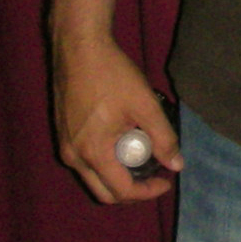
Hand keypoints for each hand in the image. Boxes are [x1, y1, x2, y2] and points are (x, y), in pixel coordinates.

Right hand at [51, 34, 179, 204]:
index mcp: (93, 153)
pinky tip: (124, 141)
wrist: (79, 49)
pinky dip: (106, 161)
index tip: (167, 180)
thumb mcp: (145, 105)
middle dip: (132, 190)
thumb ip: (163, 137)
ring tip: (142, 156)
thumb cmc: (112, 75)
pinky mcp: (63, 135)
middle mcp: (73, 157)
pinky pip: (86, 161)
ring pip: (94, 177)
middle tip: (155, 175)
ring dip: (119, 174)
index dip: (148, 192)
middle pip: (104, 191)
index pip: (121, 191)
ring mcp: (65, 146)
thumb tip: (177, 165)